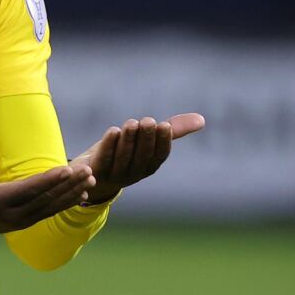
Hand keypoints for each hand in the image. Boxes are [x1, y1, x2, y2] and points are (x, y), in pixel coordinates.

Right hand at [0, 140, 95, 239]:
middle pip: (45, 199)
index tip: (67, 169)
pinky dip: (65, 204)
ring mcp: (19, 222)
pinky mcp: (24, 223)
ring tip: (90, 180)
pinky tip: (81, 195)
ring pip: (50, 207)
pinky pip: (48, 212)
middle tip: (88, 171)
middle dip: (68, 185)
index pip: (28, 190)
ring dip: (71, 194)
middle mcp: (11, 215)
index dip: (48, 180)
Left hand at [71, 113, 205, 204]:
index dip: (163, 142)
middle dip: (145, 138)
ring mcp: (114, 174)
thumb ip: (171, 130)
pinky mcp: (96, 171)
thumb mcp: (146, 141)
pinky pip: (103, 159)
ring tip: (131, 123)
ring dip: (128, 140)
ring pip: (123, 157)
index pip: (159, 156)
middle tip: (148, 121)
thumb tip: (202, 119)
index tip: (165, 125)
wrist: (92, 175)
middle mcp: (134, 172)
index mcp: (148, 166)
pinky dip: (108, 145)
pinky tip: (113, 131)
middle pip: (141, 156)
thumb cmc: (125, 153)